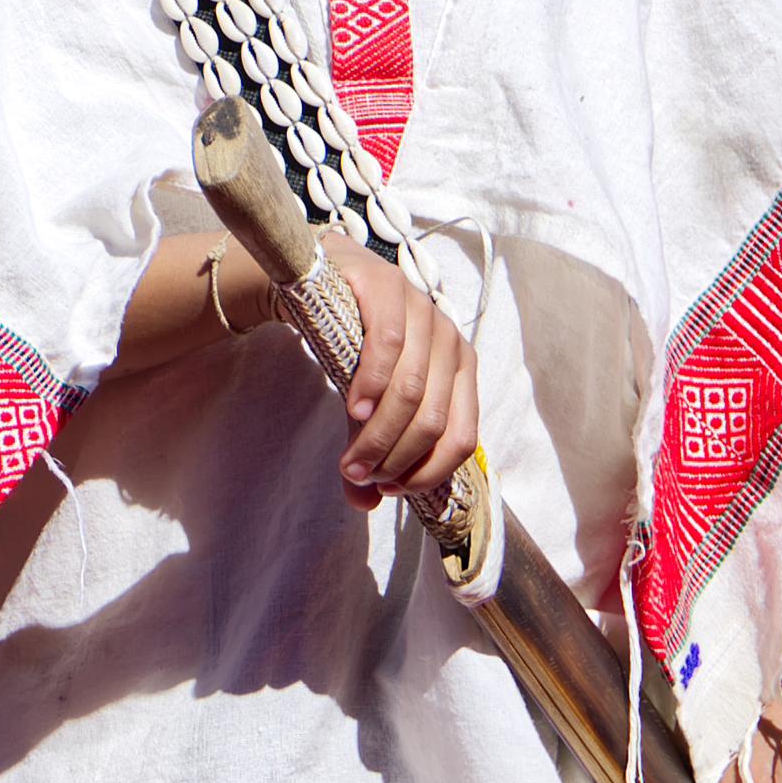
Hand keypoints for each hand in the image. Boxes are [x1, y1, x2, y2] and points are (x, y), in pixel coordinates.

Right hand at [323, 240, 474, 506]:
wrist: (318, 278)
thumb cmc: (351, 344)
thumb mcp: (365, 402)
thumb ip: (370, 448)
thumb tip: (366, 504)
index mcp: (460, 369)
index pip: (463, 437)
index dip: (428, 472)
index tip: (389, 490)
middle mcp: (450, 338)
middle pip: (434, 419)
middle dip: (395, 458)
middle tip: (358, 476)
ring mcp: (421, 309)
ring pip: (412, 389)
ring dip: (380, 434)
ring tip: (350, 457)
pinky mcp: (387, 288)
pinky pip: (387, 345)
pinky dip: (371, 385)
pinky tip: (353, 409)